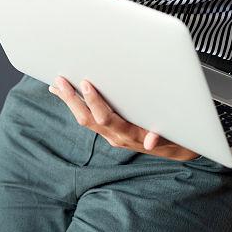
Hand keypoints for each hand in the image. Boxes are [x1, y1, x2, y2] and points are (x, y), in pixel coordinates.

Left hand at [48, 77, 198, 160]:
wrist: (174, 150)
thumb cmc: (173, 137)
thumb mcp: (172, 136)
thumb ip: (160, 136)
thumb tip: (150, 141)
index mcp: (128, 134)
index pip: (106, 117)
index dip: (95, 101)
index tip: (86, 84)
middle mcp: (115, 136)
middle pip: (88, 118)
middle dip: (72, 99)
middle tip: (60, 80)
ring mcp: (110, 135)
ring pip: (84, 119)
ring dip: (70, 101)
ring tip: (56, 85)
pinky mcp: (109, 132)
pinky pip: (88, 119)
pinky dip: (76, 105)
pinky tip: (65, 95)